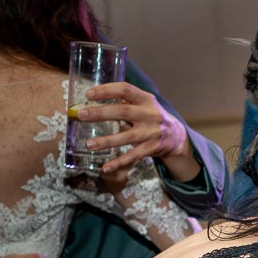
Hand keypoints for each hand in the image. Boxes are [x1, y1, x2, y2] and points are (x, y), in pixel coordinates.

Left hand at [74, 82, 192, 173]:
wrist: (175, 136)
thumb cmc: (151, 117)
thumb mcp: (144, 104)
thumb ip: (125, 100)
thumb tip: (93, 99)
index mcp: (146, 99)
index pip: (125, 89)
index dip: (107, 90)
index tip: (88, 94)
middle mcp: (149, 114)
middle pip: (123, 111)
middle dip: (100, 113)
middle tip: (81, 115)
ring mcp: (151, 132)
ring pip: (126, 136)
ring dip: (106, 141)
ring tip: (89, 144)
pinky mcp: (152, 148)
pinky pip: (133, 156)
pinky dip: (119, 162)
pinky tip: (106, 167)